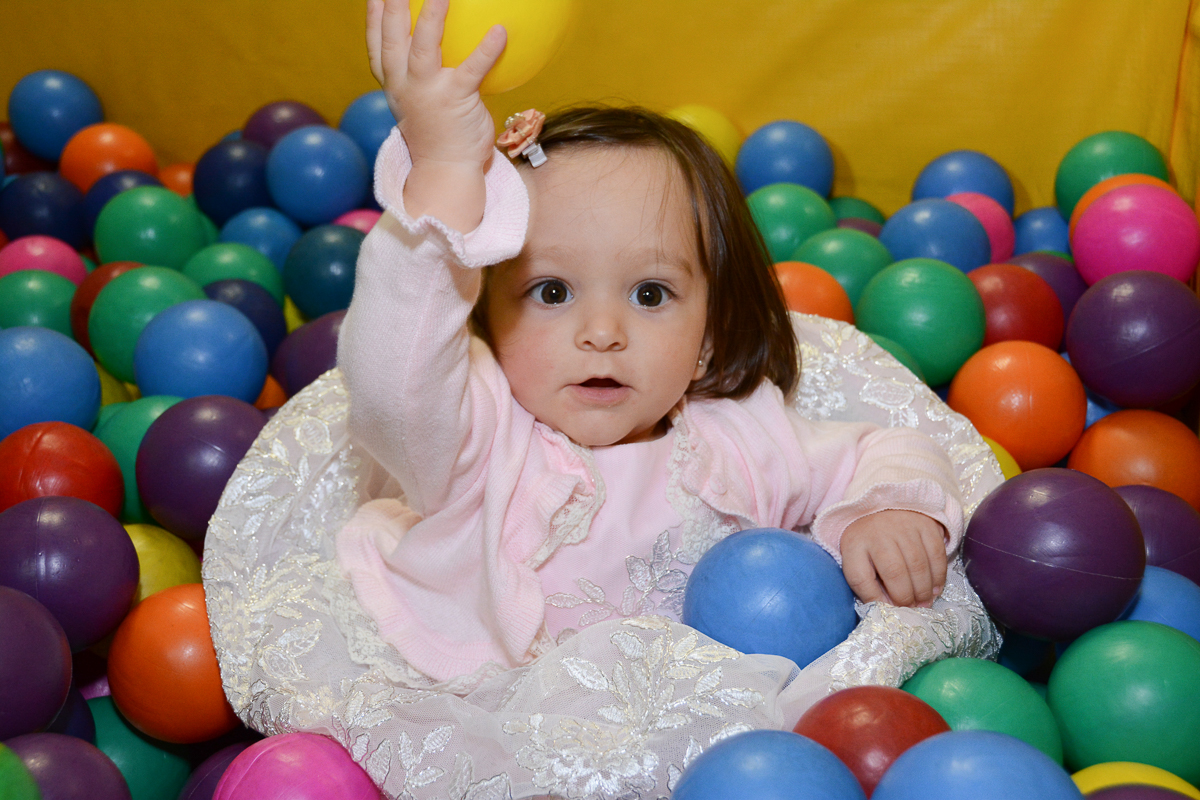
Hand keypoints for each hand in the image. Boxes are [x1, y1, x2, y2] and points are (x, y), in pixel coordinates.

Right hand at [366, 0, 505, 228]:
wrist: (446, 169)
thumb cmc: (438, 130)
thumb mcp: (417, 100)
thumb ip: (419, 72)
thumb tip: (434, 45)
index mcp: (394, 82)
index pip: (377, 44)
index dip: (374, 16)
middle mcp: (404, 84)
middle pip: (393, 38)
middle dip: (392, 7)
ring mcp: (428, 92)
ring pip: (423, 48)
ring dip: (432, 18)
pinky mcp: (456, 101)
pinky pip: (472, 71)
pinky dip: (485, 50)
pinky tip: (500, 31)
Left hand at [840, 509, 947, 607]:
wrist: (884, 506)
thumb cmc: (869, 541)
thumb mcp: (856, 559)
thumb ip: (866, 584)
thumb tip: (887, 608)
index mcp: (855, 544)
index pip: (860, 578)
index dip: (874, 599)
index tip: (886, 611)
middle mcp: (878, 533)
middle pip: (894, 573)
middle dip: (905, 598)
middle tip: (911, 609)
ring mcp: (904, 527)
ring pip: (918, 565)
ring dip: (923, 591)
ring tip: (924, 603)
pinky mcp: (925, 525)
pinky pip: (936, 555)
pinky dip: (938, 576)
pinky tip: (935, 589)